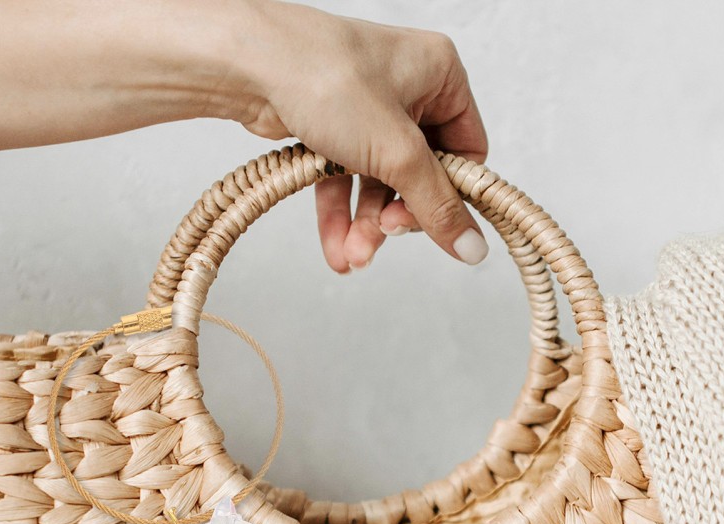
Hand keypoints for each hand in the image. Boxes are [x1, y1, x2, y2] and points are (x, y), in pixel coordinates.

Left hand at [236, 3, 488, 272]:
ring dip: (366, 226)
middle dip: (395, 217)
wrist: (250, 67)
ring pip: (377, 184)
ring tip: (351, 256)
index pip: (465, 151)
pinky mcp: (331, 129)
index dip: (451, 196)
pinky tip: (335, 248)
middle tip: (381, 237)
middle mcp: (407, 90)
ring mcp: (366, 110)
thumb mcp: (394, 151)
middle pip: (417, 175)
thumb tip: (472, 246)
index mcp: (440, 75)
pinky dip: (340, 214)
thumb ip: (436, 204)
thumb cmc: (326, 79)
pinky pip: (345, 181)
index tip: (434, 229)